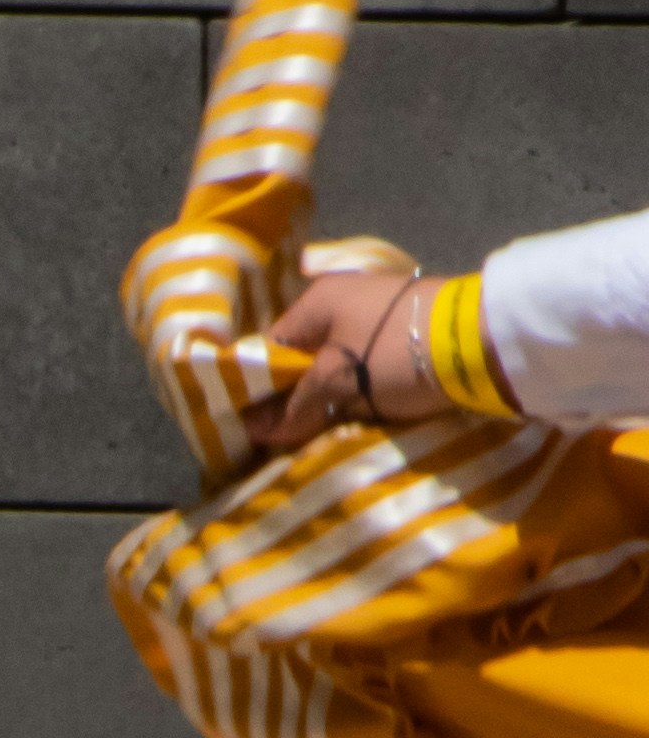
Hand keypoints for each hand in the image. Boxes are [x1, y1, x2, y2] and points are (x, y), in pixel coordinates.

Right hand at [253, 251, 444, 448]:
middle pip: (305, 357)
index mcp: (318, 300)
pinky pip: (367, 368)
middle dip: (295, 397)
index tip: (254, 428)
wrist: (483, 341)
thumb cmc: (397, 353)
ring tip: (321, 434)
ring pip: (338, 366)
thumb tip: (259, 429)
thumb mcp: (339, 381)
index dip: (258, 388)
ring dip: (330, 398)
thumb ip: (296, 404)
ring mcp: (378, 317)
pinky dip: (360, 392)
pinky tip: (357, 416)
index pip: (271, 347)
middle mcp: (345, 300)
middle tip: (286, 438)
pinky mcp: (407, 335)